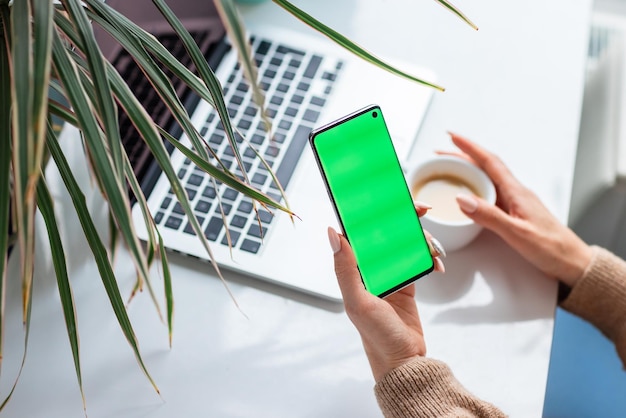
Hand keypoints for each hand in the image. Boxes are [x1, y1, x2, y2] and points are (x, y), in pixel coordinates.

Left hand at [327, 214, 443, 381]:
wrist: (405, 362)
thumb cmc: (377, 337)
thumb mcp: (358, 302)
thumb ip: (345, 268)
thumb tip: (333, 233)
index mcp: (352, 270)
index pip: (359, 231)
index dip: (372, 211)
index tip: (389, 198)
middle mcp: (369, 270)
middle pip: (385, 232)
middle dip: (404, 218)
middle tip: (422, 209)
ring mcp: (389, 275)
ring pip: (404, 243)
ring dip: (421, 240)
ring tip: (434, 250)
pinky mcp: (406, 283)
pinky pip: (417, 260)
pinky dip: (429, 258)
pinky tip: (437, 265)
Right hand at [446, 132, 591, 286]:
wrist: (571, 262)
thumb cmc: (551, 248)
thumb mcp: (517, 233)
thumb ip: (489, 216)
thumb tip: (462, 199)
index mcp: (516, 192)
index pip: (489, 162)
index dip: (469, 148)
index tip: (452, 137)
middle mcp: (516, 193)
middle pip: (485, 167)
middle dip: (461, 157)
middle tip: (439, 154)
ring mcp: (515, 202)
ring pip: (486, 179)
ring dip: (466, 171)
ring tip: (447, 170)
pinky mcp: (514, 213)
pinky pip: (490, 193)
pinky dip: (474, 187)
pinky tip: (467, 194)